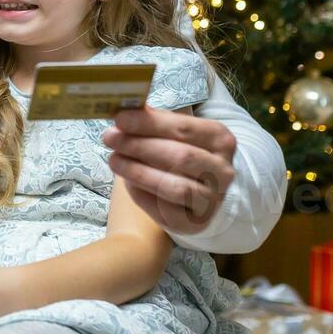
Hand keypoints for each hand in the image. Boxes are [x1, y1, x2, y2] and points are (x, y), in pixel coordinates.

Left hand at [103, 106, 235, 234]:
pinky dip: (142, 195)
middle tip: (110, 138)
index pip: (183, 128)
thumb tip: (124, 110)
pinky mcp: (195, 223)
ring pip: (174, 187)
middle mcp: (222, 170)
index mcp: (220, 139)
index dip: (149, 124)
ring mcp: (212, 200)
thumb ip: (153, 121)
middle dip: (139, 146)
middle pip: (179, 157)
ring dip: (138, 172)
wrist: (202, 192)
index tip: (120, 119)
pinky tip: (128, 182)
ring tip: (114, 160)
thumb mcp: (174, 133)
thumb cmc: (182, 153)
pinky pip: (164, 210)